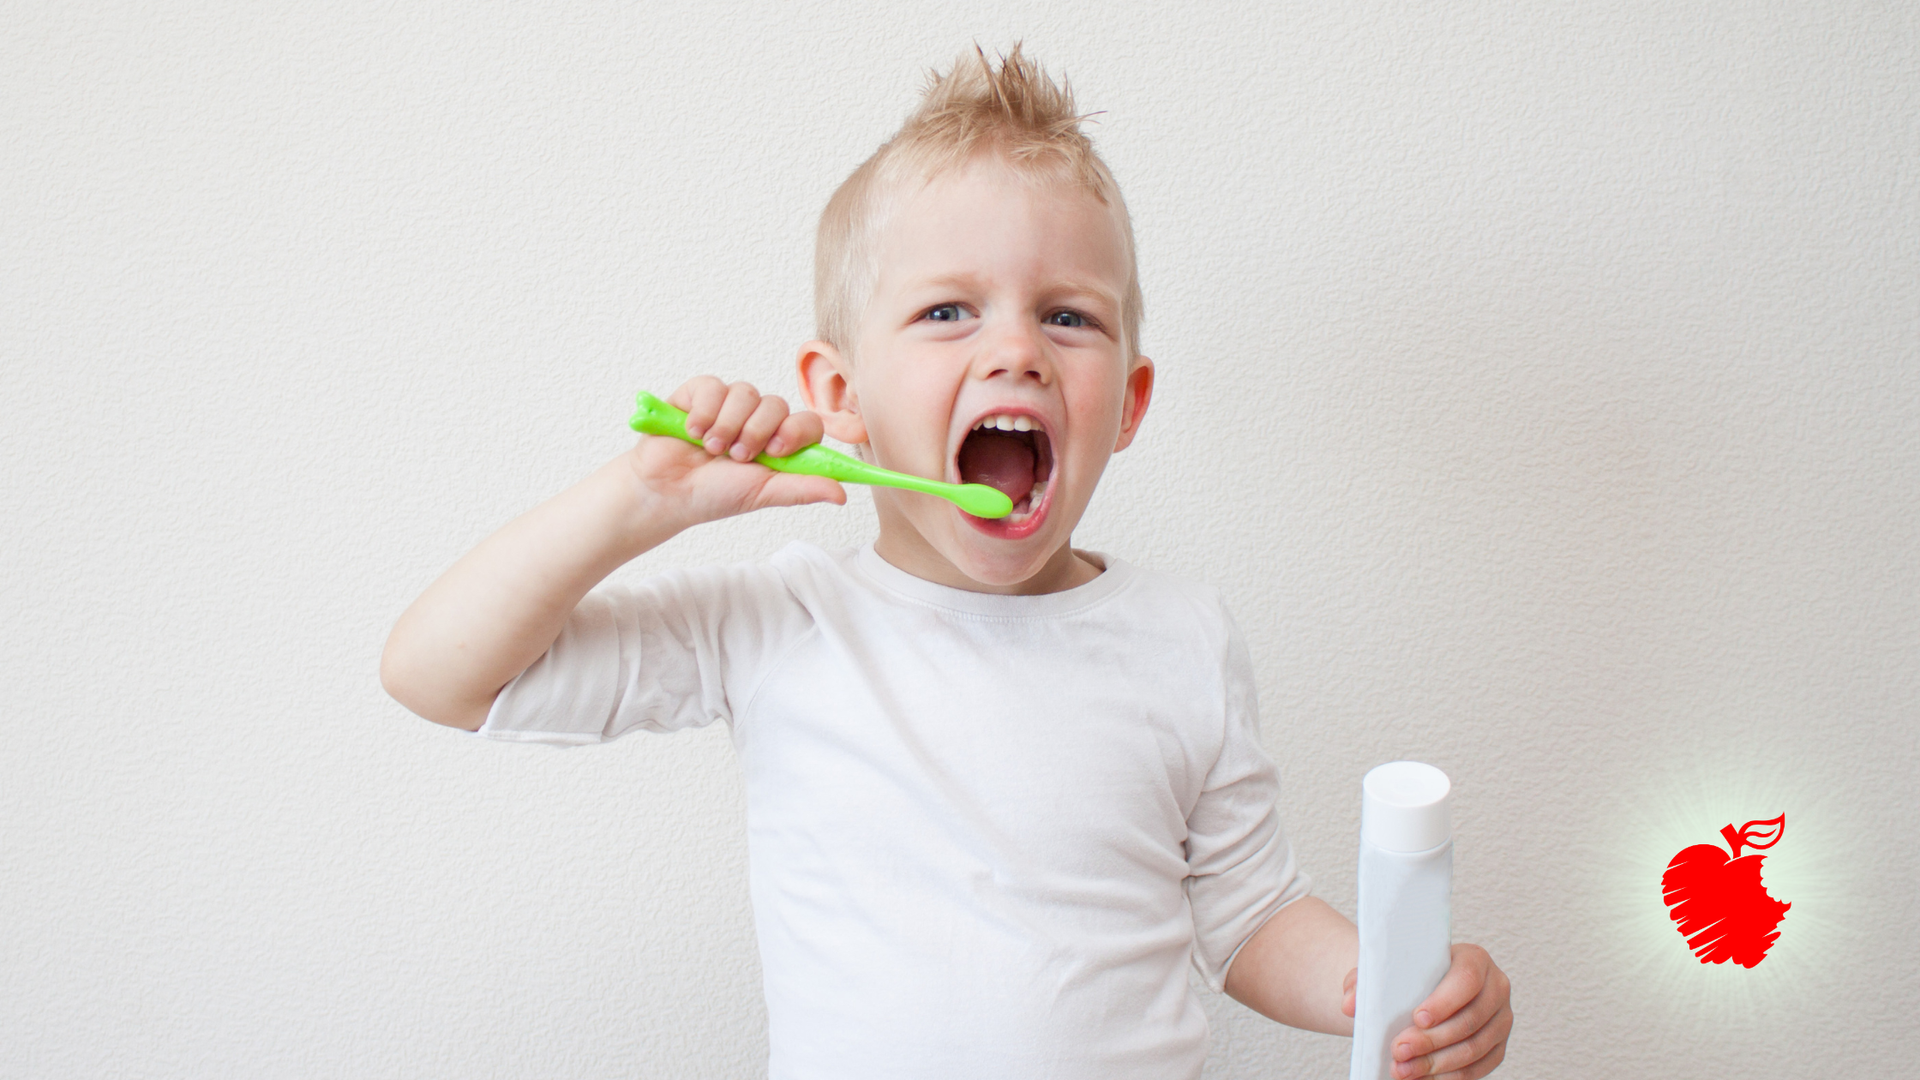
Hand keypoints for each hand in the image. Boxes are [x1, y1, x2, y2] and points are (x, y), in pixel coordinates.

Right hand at [626, 376, 845, 525]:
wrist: (665, 491)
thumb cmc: (713, 495)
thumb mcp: (762, 494)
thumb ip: (802, 488)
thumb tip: (841, 495)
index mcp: (779, 443)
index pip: (807, 423)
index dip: (795, 432)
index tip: (775, 452)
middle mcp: (758, 420)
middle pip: (777, 404)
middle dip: (755, 433)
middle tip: (735, 457)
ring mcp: (729, 405)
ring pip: (746, 393)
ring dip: (727, 425)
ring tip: (710, 449)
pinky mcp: (701, 394)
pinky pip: (714, 386)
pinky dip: (703, 412)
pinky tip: (692, 432)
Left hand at [1341, 943, 1511, 1079]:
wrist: (1421, 989)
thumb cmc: (1407, 976)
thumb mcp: (1386, 969)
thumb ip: (1365, 980)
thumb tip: (1350, 1005)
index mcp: (1474, 959)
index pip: (1466, 979)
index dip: (1444, 1002)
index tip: (1416, 1019)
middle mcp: (1496, 988)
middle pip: (1469, 1019)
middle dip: (1431, 1040)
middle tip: (1398, 1051)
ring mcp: (1501, 1020)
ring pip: (1474, 1048)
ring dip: (1436, 1064)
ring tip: (1403, 1070)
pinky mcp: (1497, 1047)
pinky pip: (1478, 1068)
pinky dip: (1449, 1077)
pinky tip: (1423, 1079)